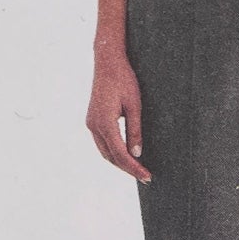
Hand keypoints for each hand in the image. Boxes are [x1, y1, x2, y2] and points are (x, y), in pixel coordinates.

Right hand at [86, 31, 150, 183]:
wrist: (108, 62)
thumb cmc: (124, 80)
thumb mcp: (135, 106)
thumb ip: (135, 131)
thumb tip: (136, 154)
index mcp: (104, 123)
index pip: (120, 154)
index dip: (134, 167)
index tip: (147, 176)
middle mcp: (94, 125)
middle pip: (111, 157)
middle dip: (128, 168)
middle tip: (145, 177)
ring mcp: (91, 123)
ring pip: (105, 152)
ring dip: (120, 162)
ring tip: (137, 169)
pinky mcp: (92, 120)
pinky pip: (103, 143)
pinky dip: (114, 152)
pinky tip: (126, 155)